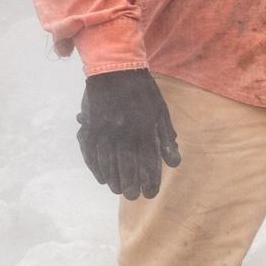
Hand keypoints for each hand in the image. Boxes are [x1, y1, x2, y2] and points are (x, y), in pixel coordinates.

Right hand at [79, 69, 182, 198]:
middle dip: (131, 185)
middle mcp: (125, 133)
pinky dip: (96, 169)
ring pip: (109, 163)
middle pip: (127, 166)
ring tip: (119, 190)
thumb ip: (166, 138)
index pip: (148, 162)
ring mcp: (106, 131)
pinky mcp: (91, 128)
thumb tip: (174, 163)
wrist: (115, 69)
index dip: (150, 180)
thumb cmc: (142, 91)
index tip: (150, 193)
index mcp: (145, 129)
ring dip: (114, 180)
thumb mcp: (160, 111)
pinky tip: (102, 178)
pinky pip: (92, 154)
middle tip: (133, 196)